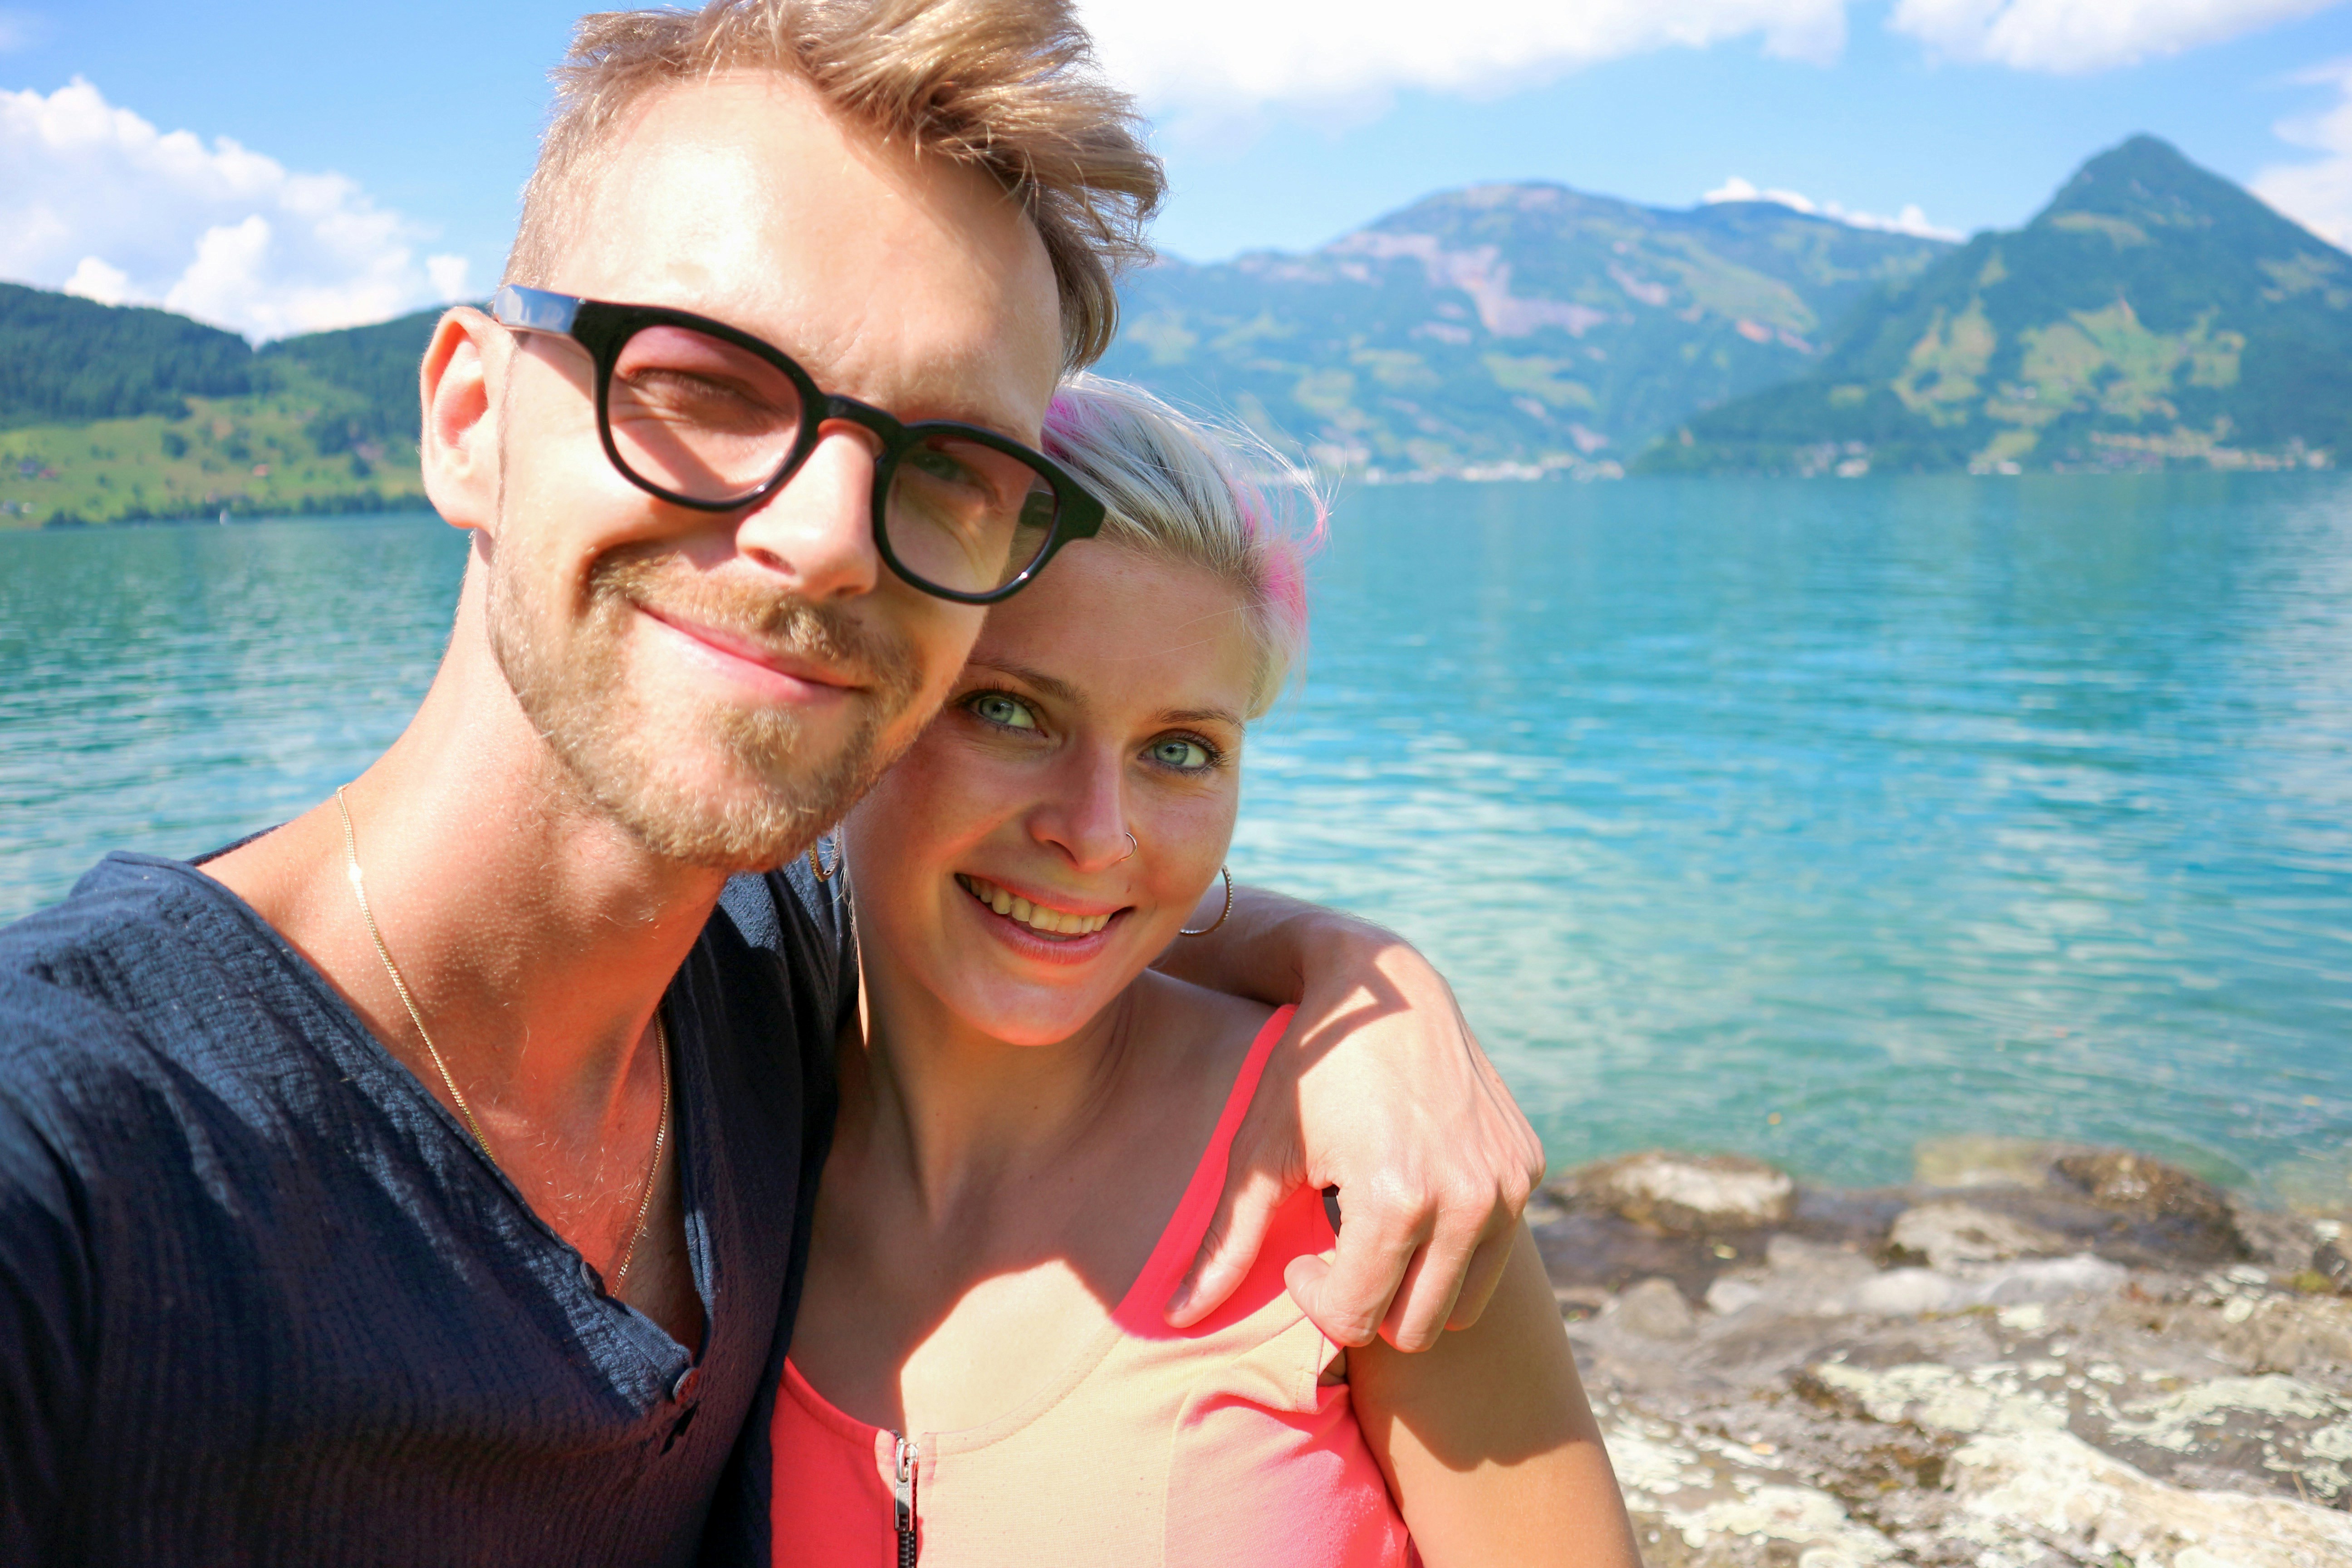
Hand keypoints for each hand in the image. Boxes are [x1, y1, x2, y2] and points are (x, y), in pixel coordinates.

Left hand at [1164, 916, 1544, 1349]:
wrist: (1385, 987)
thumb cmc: (1308, 1069)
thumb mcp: (1260, 1152)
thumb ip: (1225, 1243)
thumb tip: (1180, 1318)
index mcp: (1398, 1201)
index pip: (1359, 1320)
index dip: (1317, 1300)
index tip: (1299, 1257)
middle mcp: (1466, 1200)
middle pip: (1416, 1329)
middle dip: (1368, 1305)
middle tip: (1336, 1251)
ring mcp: (1507, 1184)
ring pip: (1461, 1305)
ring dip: (1414, 1287)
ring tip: (1372, 1231)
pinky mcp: (1526, 1167)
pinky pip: (1493, 1251)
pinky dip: (1452, 1248)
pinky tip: (1411, 1196)